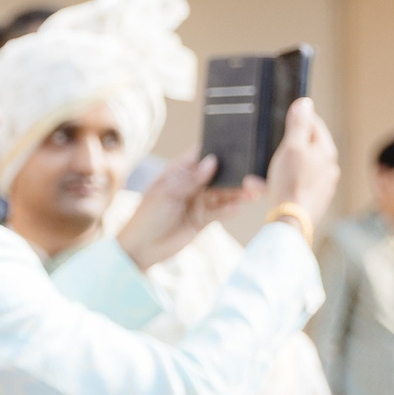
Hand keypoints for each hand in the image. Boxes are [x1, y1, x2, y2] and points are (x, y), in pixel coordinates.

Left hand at [117, 152, 258, 270]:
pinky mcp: (205, 217)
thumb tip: (212, 161)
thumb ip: (190, 179)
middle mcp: (193, 183)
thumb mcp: (166, 195)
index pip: (203, 154)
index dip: (219, 149)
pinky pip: (222, 210)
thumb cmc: (147, 217)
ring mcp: (200, 200)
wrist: (141, 249)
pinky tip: (236, 208)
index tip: (240, 145)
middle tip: (252, 174)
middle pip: (220, 173)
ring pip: (225, 192)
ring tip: (251, 192)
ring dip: (238, 192)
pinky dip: (230, 209)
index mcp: (180, 171)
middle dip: (236, 172)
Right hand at [264, 96, 339, 226]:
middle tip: (270, 153)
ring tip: (264, 177)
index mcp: (326, 150)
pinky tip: (273, 190)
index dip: (299, 119)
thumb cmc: (291, 182)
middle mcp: (329, 166)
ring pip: (301, 168)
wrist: (292, 219)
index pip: (314, 125)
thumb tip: (305, 103)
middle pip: (307, 147)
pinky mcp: (316, 198)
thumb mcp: (291, 147)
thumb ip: (298, 124)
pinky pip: (299, 184)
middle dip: (286, 148)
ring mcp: (324, 184)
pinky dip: (285, 184)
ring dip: (282, 168)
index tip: (285, 119)